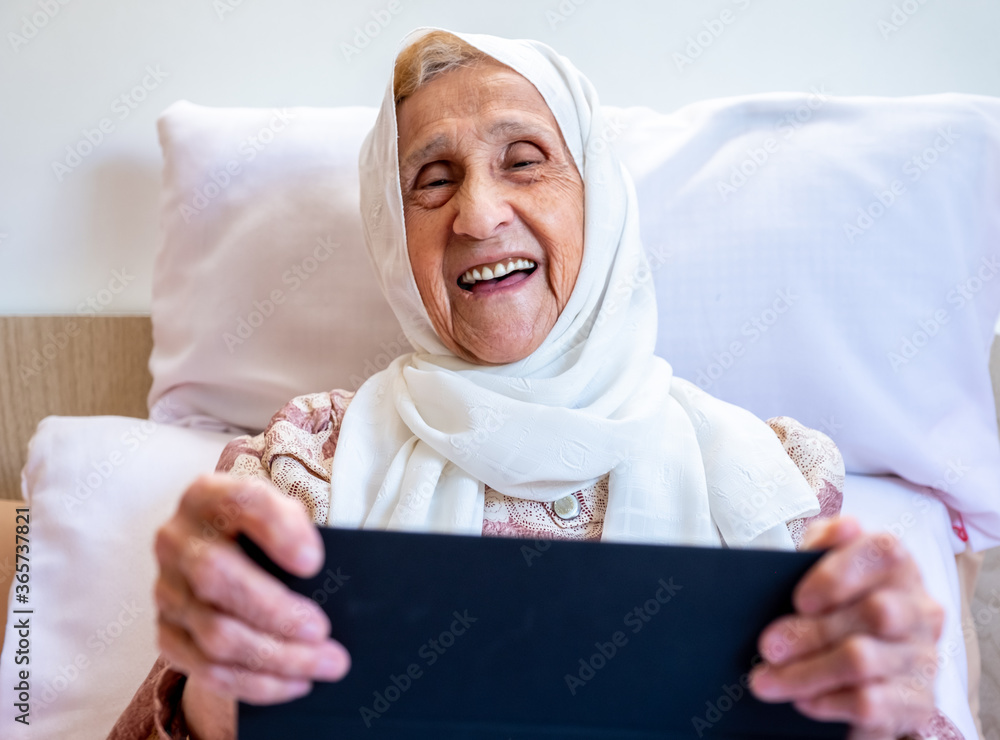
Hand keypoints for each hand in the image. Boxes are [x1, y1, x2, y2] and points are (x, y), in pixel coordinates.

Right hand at [154, 474, 350, 707]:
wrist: (221, 554)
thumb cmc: (266, 533)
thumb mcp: (281, 515)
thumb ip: (297, 533)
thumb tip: (326, 581)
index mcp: (209, 495)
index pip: (241, 502)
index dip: (277, 531)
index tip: (314, 563)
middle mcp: (177, 539)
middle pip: (217, 577)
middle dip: (276, 612)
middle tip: (323, 631)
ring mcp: (167, 589)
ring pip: (216, 634)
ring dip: (276, 657)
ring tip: (325, 664)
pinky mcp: (167, 632)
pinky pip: (208, 669)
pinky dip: (257, 683)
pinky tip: (295, 682)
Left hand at [749, 516, 944, 739]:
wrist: (864, 673)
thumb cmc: (837, 607)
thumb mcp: (824, 568)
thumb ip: (823, 543)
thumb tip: (830, 534)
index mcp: (898, 567)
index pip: (885, 551)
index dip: (840, 573)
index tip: (800, 599)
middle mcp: (919, 609)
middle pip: (876, 612)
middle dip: (812, 631)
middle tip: (767, 646)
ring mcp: (922, 657)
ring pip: (864, 660)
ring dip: (806, 672)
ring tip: (767, 679)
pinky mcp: (916, 701)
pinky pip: (870, 702)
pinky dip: (827, 701)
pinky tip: (802, 699)